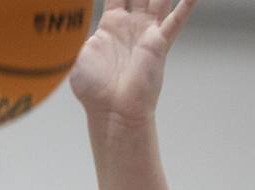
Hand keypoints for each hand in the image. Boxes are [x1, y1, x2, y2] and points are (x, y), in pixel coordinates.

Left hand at [70, 0, 196, 126]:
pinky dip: (188, 4)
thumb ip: (75, 39)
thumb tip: (66, 26)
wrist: (113, 112)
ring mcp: (146, 32)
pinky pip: (177, 19)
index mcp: (110, 25)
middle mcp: (131, 25)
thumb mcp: (77, 59)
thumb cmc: (93, 91)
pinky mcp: (158, 43)